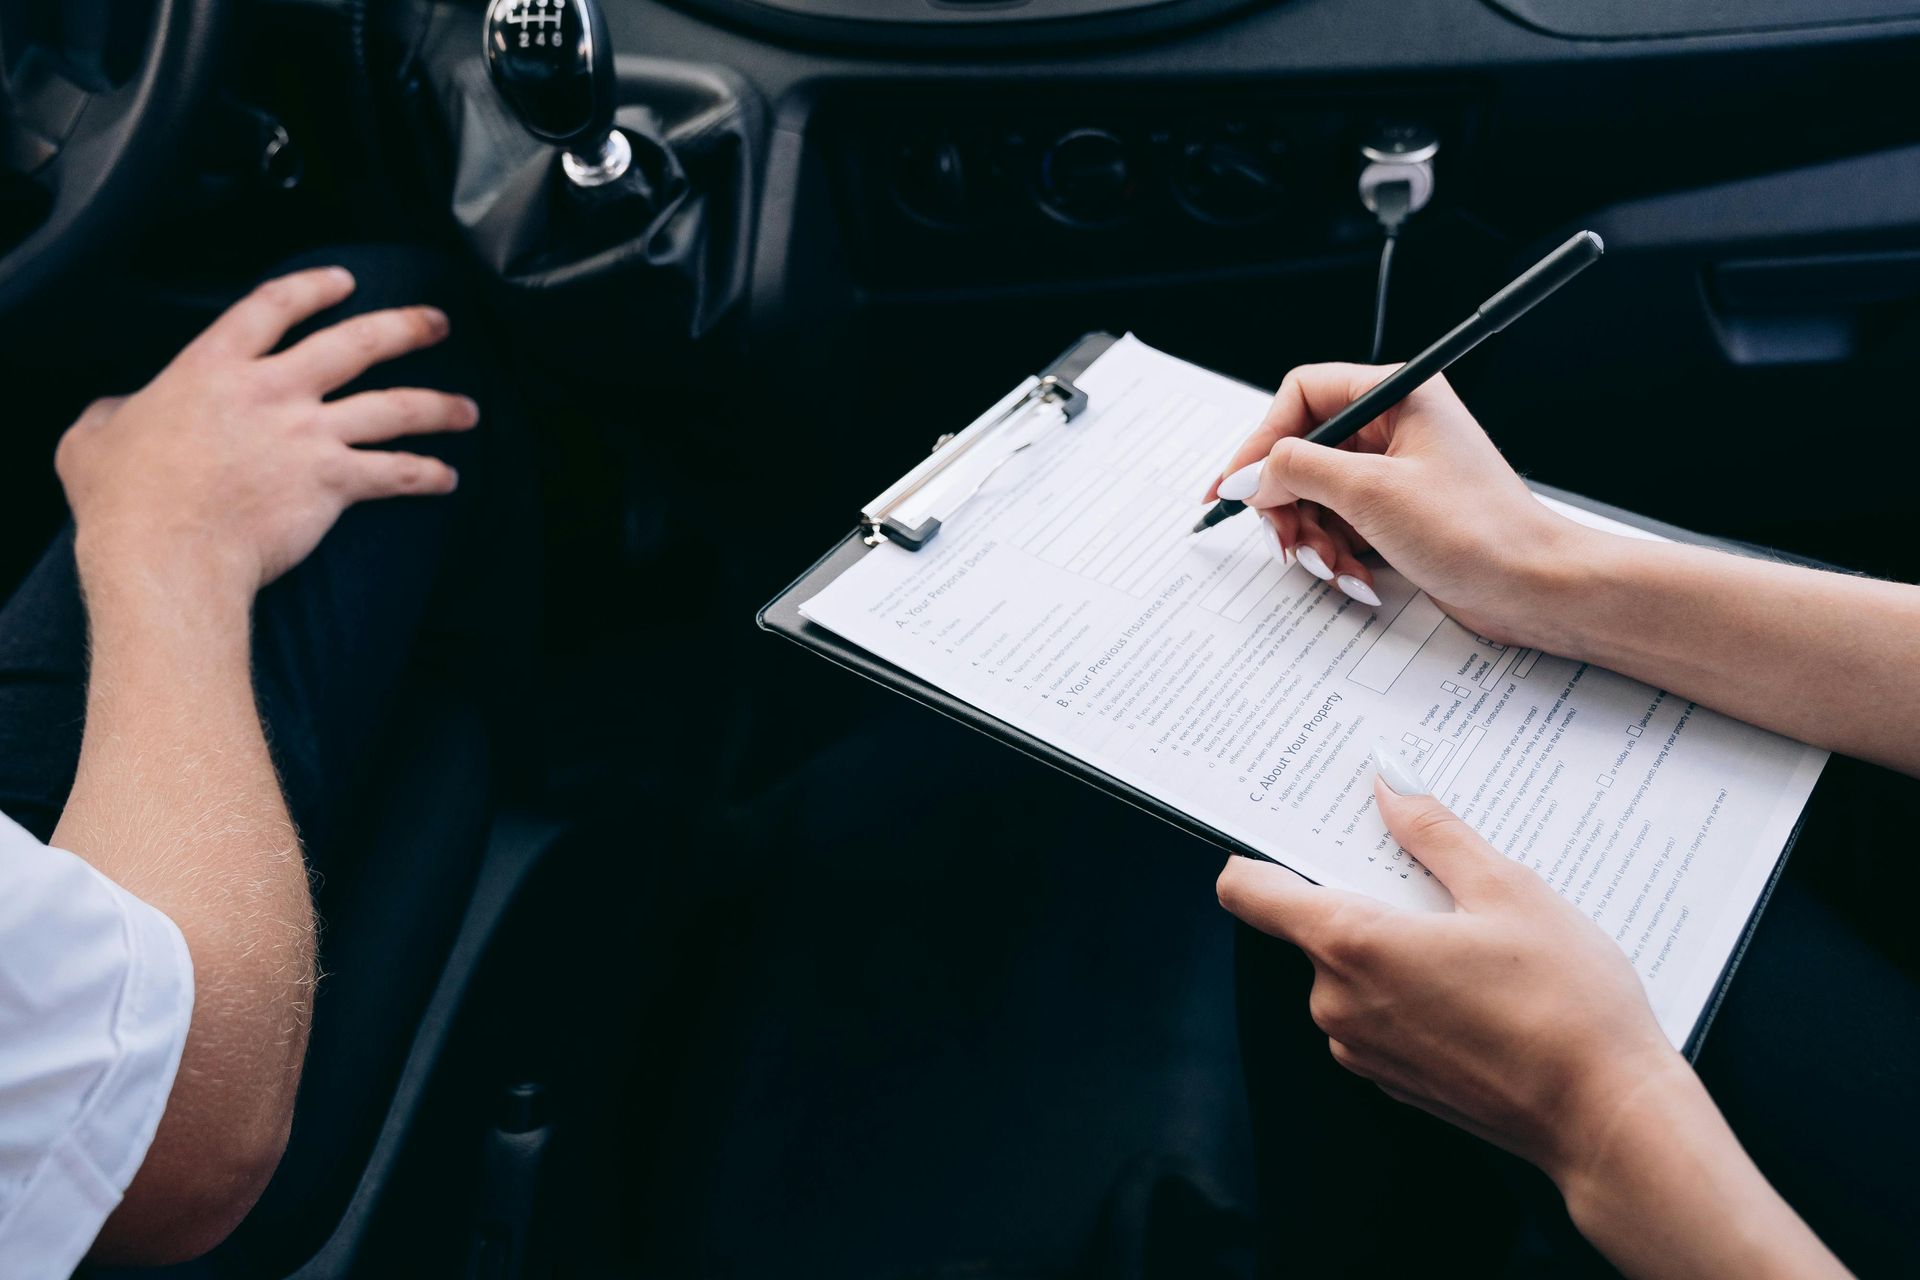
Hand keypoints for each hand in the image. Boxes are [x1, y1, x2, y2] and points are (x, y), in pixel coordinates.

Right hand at [56, 266, 477, 602]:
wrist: (166, 552)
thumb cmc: (126, 501)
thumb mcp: (95, 436)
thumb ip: (115, 411)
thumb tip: (117, 411)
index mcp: (215, 367)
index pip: (273, 306)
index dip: (313, 288)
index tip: (344, 281)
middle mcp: (272, 391)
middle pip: (357, 343)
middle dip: (406, 328)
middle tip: (437, 323)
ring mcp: (308, 434)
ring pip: (395, 406)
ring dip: (440, 406)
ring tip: (469, 409)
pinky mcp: (333, 481)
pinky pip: (395, 472)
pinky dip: (427, 475)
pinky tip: (448, 478)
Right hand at [1203, 364, 1595, 644]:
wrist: (1533, 587)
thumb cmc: (1476, 530)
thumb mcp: (1370, 493)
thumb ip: (1295, 472)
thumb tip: (1246, 475)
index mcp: (1397, 395)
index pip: (1301, 396)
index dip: (1261, 441)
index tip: (1235, 486)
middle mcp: (1395, 426)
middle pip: (1301, 452)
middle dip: (1287, 503)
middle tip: (1286, 540)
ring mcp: (1395, 472)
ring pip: (1316, 495)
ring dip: (1312, 538)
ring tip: (1332, 566)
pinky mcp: (1397, 513)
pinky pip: (1340, 525)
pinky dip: (1337, 554)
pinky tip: (1357, 577)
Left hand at [1216, 776, 1688, 1185]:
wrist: (1608, 1120)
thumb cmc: (1567, 1005)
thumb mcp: (1508, 889)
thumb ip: (1435, 831)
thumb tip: (1390, 782)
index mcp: (1351, 945)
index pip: (1248, 891)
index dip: (1257, 853)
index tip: (1290, 830)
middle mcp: (1337, 1001)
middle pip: (1313, 924)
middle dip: (1362, 892)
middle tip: (1429, 874)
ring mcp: (1362, 1049)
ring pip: (1350, 969)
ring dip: (1393, 944)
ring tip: (1473, 934)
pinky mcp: (1393, 1079)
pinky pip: (1379, 1013)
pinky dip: (1410, 989)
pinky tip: (1478, 984)